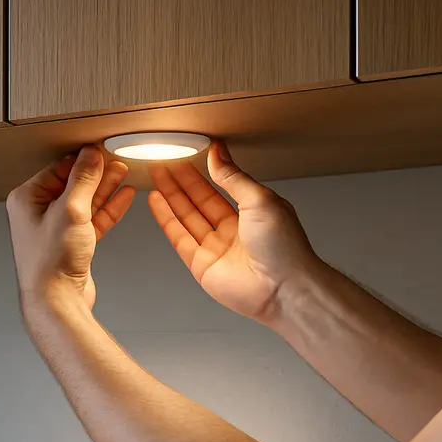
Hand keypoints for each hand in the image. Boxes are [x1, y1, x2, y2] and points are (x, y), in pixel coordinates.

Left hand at [7, 146, 135, 309]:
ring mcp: (55, 229)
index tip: (100, 150)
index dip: (82, 159)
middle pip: (72, 183)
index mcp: (27, 199)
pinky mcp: (71, 243)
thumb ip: (83, 180)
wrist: (56, 301)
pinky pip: (92, 219)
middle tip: (116, 159)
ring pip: (85, 201)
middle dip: (96, 172)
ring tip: (123, 173)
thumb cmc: (50, 262)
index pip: (57, 169)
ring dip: (105, 188)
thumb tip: (91, 156)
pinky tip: (122, 197)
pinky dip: (108, 208)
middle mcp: (37, 213)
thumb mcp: (70, 210)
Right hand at [148, 141, 320, 324]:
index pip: (222, 186)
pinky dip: (165, 218)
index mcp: (252, 213)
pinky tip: (156, 200)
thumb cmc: (284, 249)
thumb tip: (218, 154)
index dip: (204, 170)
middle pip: (200, 200)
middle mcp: (233, 231)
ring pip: (186, 216)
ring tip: (156, 174)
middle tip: (166, 160)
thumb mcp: (260, 199)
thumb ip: (233, 177)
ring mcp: (216, 248)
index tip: (190, 153)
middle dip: (181, 180)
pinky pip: (179, 237)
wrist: (283, 288)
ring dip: (170, 195)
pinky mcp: (201, 265)